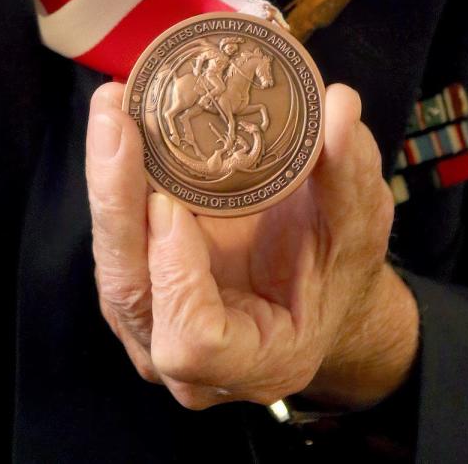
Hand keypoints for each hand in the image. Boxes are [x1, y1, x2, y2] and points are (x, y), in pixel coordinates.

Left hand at [85, 79, 418, 410]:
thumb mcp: (360, 223)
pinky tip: (120, 123)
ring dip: (107, 184)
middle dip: (116, 204)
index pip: (193, 341)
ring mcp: (155, 330)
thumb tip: (339, 104)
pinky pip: (114, 240)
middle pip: (130, 292)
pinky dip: (113, 182)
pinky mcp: (139, 288)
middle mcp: (193, 364)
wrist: (317, 291)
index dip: (176, 276)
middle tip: (117, 121)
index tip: (171, 205)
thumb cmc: (341, 269)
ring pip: (113, 263)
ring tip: (113, 107)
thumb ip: (349, 172)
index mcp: (257, 360)